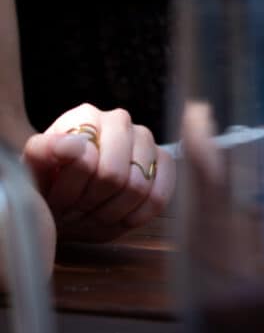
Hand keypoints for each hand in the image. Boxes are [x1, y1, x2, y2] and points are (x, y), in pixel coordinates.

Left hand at [22, 104, 174, 242]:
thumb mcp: (31, 173)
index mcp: (85, 117)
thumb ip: (43, 153)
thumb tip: (74, 146)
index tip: (57, 202)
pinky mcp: (163, 161)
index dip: (70, 191)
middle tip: (77, 211)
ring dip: (112, 212)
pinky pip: (159, 196)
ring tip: (96, 212)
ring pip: (138, 188)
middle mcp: (120, 121)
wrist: (67, 202)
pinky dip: (138, 215)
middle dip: (92, 203)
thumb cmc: (49, 187)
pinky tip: (120, 216)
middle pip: (114, 175)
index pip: (86, 160)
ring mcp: (145, 140)